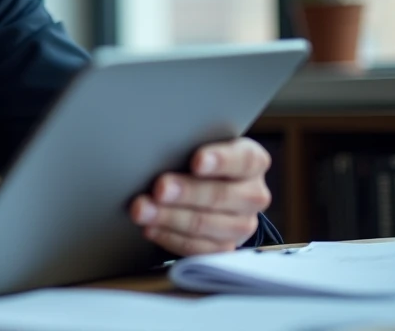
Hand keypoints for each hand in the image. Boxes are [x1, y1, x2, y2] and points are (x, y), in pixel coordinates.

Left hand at [129, 137, 271, 256]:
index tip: (197, 161)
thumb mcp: (196, 146)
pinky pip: (197, 247)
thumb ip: (187, 145)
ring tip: (142, 210)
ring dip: (170, 218)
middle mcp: (252, 194)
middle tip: (159, 188)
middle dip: (186, 192)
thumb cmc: (195, 160)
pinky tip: (150, 228)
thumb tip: (157, 146)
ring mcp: (242, 224)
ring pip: (207, 224)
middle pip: (222, 195)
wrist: (202, 191)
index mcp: (251, 161)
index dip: (221, 160)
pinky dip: (170, 237)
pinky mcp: (224, 248)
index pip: (245, 160)